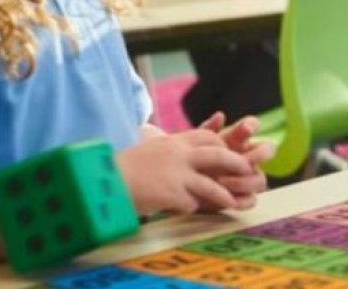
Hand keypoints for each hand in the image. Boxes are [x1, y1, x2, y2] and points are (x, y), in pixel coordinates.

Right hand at [117, 129, 258, 215]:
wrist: (100, 182)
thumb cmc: (117, 168)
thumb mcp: (148, 150)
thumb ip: (168, 151)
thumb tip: (181, 156)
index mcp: (172, 141)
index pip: (206, 136)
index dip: (220, 144)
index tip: (227, 151)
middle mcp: (178, 154)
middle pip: (218, 154)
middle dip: (236, 162)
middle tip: (248, 171)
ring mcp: (177, 174)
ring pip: (211, 184)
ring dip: (223, 195)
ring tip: (232, 202)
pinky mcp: (172, 193)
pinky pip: (190, 204)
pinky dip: (188, 208)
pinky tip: (178, 210)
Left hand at [199, 113, 273, 207]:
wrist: (180, 186)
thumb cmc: (191, 161)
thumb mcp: (196, 146)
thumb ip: (208, 131)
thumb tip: (220, 116)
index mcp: (237, 140)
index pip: (252, 126)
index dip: (252, 125)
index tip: (244, 128)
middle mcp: (247, 157)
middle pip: (268, 150)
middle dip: (259, 155)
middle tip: (243, 160)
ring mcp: (247, 178)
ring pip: (260, 179)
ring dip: (244, 181)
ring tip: (223, 181)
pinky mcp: (241, 198)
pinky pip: (251, 200)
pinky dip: (241, 200)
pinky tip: (227, 199)